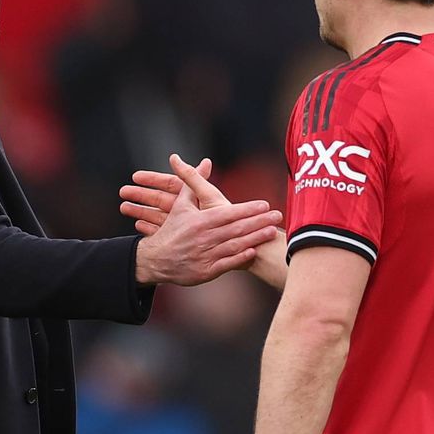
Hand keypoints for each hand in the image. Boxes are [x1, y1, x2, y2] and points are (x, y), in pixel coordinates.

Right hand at [134, 154, 280, 285]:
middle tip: (277, 216)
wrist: (155, 259)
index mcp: (199, 221)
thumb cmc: (171, 230)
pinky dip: (241, 258)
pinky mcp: (205, 271)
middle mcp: (203, 238)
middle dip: (259, 222)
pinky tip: (254, 250)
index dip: (247, 209)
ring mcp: (205, 255)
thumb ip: (194, 183)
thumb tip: (205, 161)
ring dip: (255, 238)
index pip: (228, 213)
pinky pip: (227, 264)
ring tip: (272, 231)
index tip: (264, 204)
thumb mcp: (180, 205)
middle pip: (236, 229)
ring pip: (235, 245)